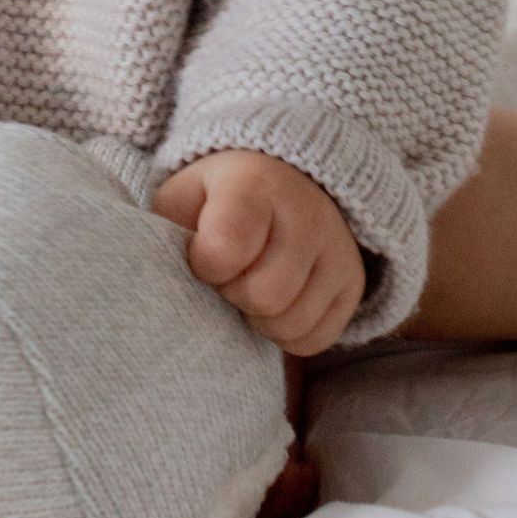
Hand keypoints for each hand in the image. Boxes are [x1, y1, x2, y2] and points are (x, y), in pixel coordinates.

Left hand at [151, 149, 364, 356]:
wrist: (284, 177)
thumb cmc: (219, 196)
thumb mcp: (184, 196)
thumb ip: (167, 232)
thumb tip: (164, 285)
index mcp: (255, 184)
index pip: (226, 249)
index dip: (204, 264)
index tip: (201, 254)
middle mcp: (306, 213)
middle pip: (263, 295)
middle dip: (233, 293)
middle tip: (229, 273)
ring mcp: (337, 248)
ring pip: (290, 323)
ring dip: (259, 317)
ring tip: (252, 283)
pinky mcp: (353, 282)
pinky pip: (315, 340)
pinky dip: (287, 333)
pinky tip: (276, 301)